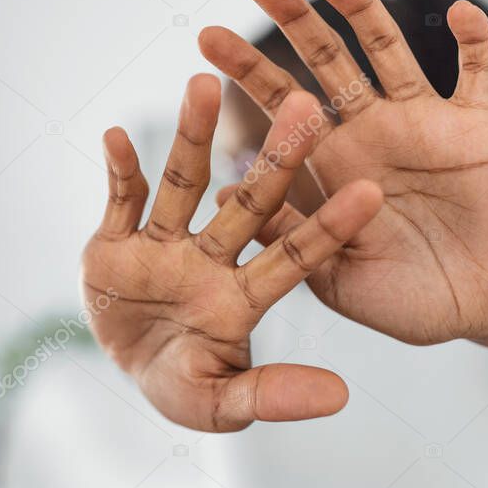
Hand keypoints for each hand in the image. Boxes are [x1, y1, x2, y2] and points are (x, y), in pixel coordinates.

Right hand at [81, 74, 382, 430]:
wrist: (121, 366)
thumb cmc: (181, 385)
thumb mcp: (220, 403)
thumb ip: (273, 395)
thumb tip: (341, 397)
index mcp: (244, 295)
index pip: (295, 256)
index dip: (329, 226)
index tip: (371, 193)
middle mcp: (211, 257)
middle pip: (249, 203)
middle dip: (276, 158)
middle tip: (308, 105)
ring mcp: (164, 243)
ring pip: (183, 182)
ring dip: (192, 137)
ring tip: (205, 85)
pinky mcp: (116, 239)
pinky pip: (120, 198)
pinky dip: (118, 170)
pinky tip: (116, 136)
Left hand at [199, 0, 487, 347]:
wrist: (487, 312)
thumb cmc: (409, 302)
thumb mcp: (336, 276)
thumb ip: (288, 233)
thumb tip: (225, 189)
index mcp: (334, 165)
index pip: (282, 108)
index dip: (247, 72)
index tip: (206, 38)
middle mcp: (373, 132)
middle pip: (328, 64)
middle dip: (295, 22)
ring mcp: (425, 124)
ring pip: (390, 53)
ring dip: (364, 10)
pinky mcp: (478, 128)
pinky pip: (477, 73)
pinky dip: (473, 41)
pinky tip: (458, 12)